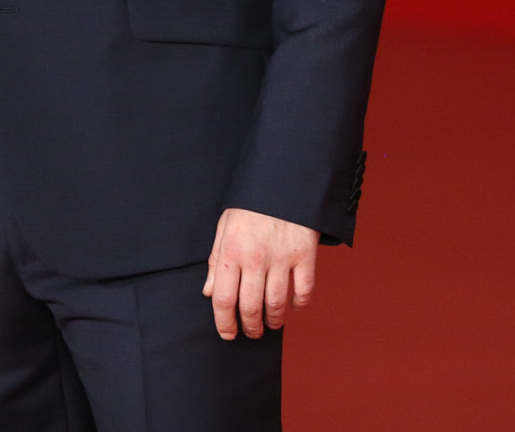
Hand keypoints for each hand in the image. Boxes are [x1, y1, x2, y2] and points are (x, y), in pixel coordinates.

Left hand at [203, 207, 318, 339]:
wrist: (284, 180)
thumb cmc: (251, 205)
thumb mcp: (225, 226)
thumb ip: (215, 260)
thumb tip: (209, 292)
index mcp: (231, 251)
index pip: (223, 298)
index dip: (224, 323)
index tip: (228, 334)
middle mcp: (255, 257)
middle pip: (250, 307)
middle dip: (250, 327)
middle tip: (252, 332)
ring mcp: (282, 257)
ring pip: (276, 303)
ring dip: (273, 320)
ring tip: (271, 323)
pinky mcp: (305, 255)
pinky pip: (303, 290)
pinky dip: (299, 304)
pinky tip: (293, 306)